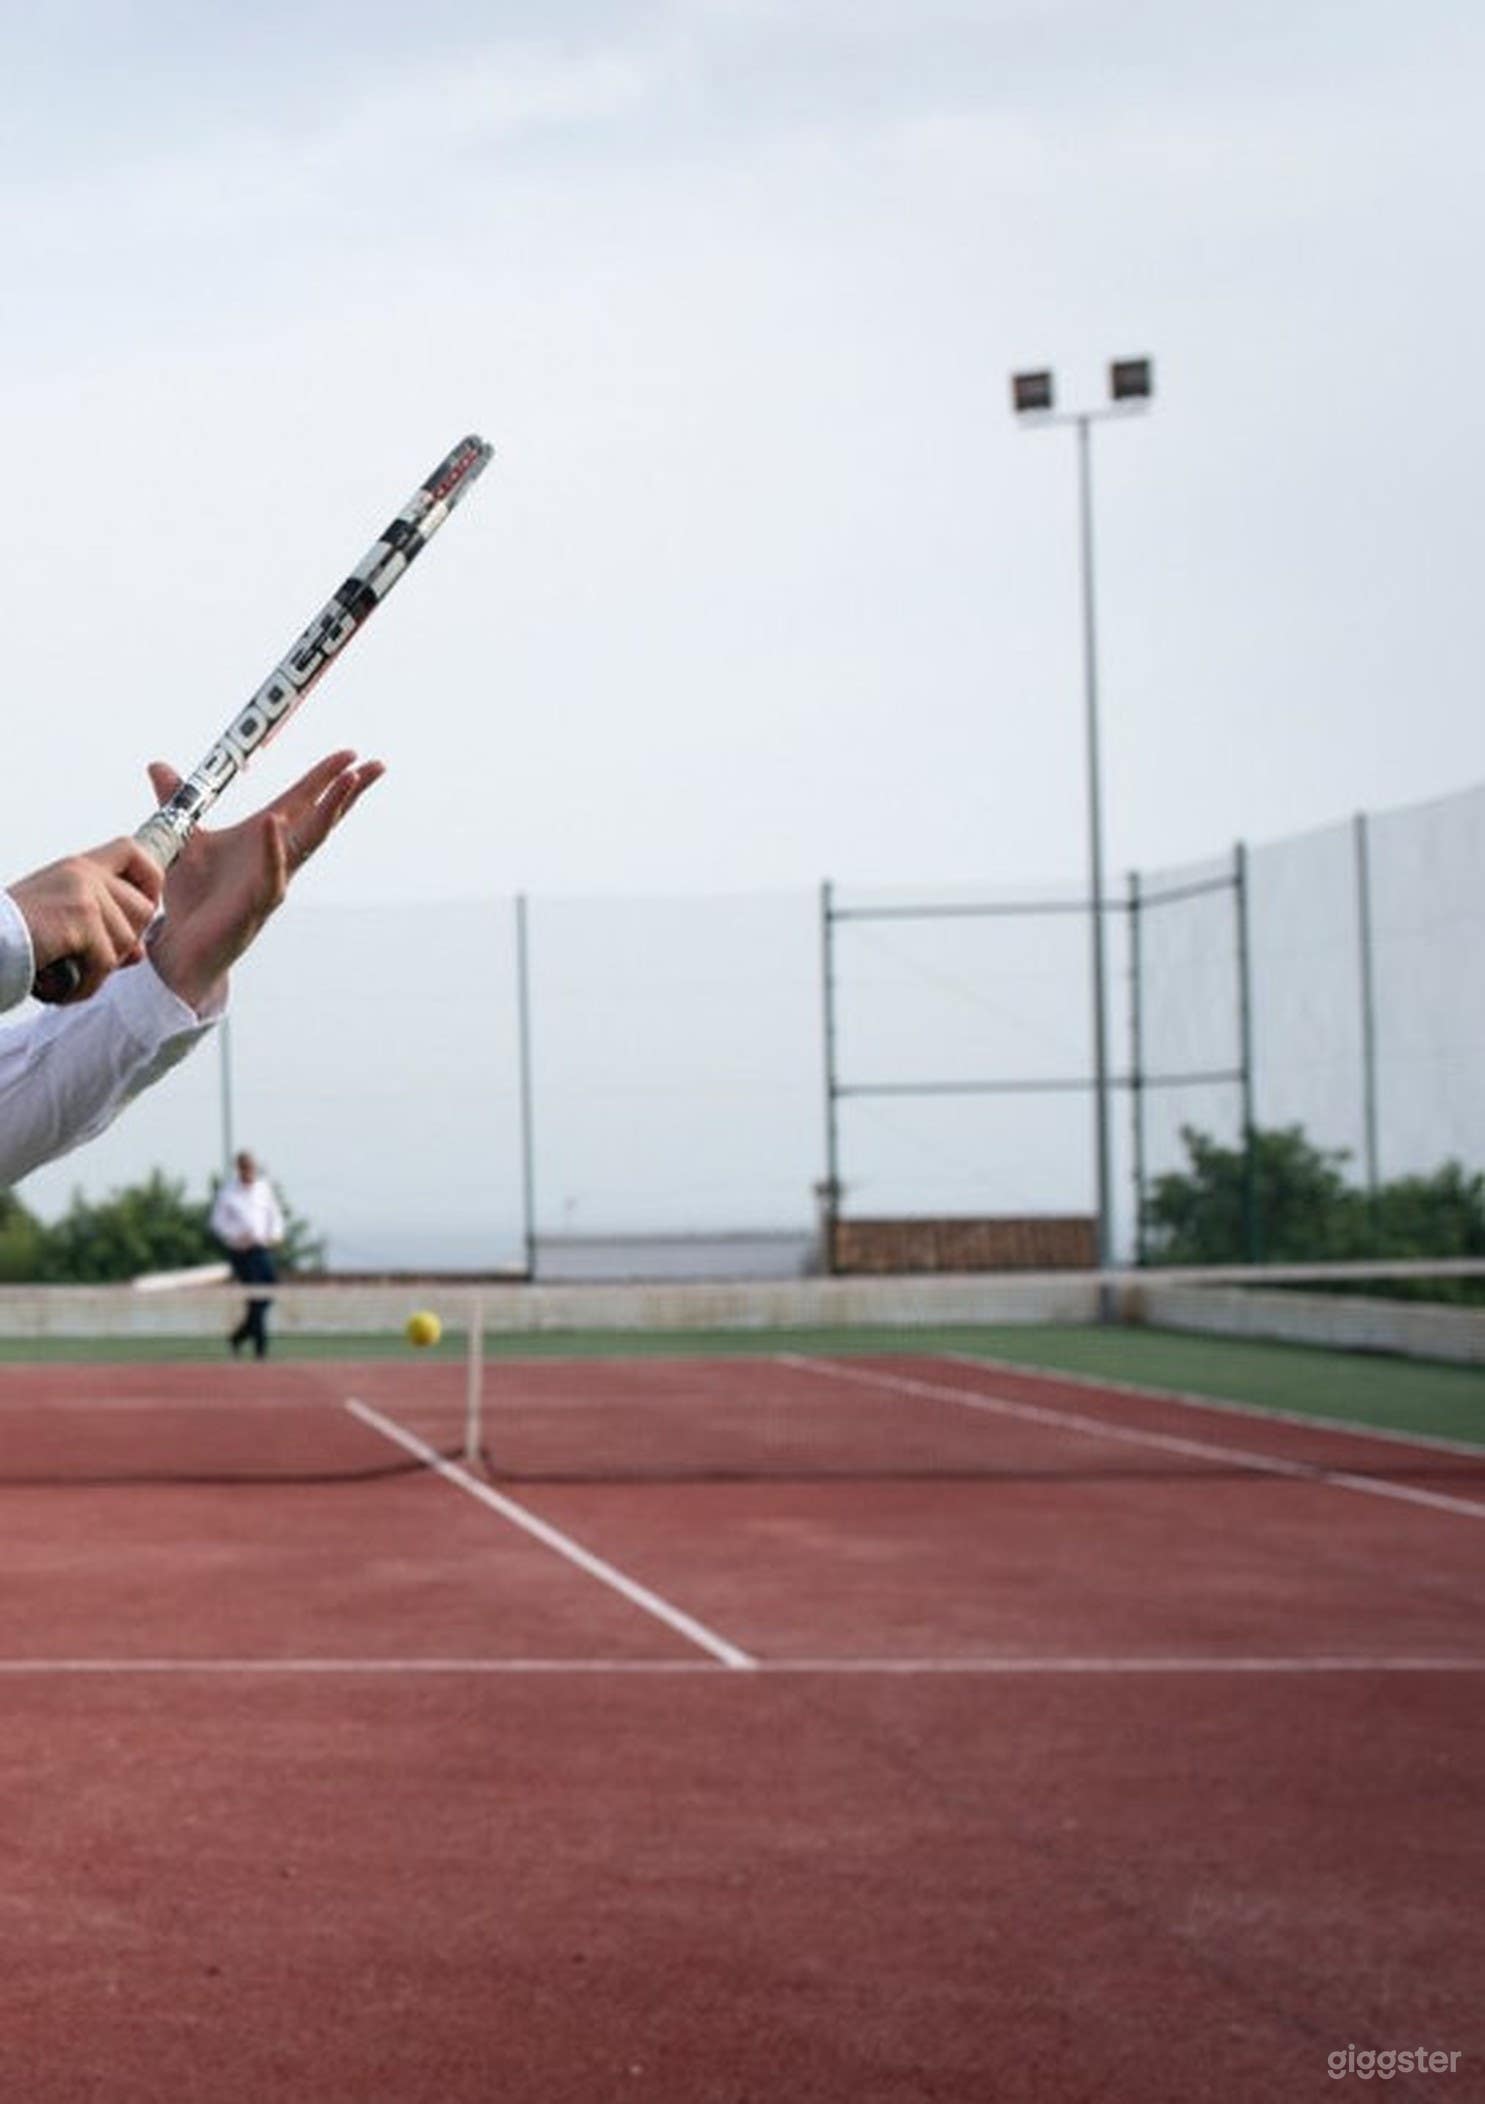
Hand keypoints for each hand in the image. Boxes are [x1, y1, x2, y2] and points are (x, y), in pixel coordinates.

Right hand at [10, 840, 164, 1002]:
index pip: (133, 853)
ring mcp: (84, 894)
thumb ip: (103, 927)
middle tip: (90, 955)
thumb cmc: (15, 935)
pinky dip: (87, 982)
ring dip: (101, 968)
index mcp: (79, 867)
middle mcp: (85, 874)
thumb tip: (139, 952)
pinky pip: (106, 962)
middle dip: (125, 942)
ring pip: (127, 942)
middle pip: (143, 908)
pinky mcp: (81, 919)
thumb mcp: (63, 920)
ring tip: (69, 969)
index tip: (146, 903)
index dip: (150, 879)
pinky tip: (65, 982)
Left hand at [145, 749, 384, 1012]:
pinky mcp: (257, 902)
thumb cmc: (193, 895)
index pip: (303, 800)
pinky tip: (275, 822)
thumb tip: (158, 767)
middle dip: (348, 791)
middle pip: (322, 818)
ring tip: (350, 782)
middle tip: (374, 765)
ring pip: (309, 841)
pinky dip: (272, 848)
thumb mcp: (183, 837)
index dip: (325, 778)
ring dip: (331, 810)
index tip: (351, 755)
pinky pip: (270, 872)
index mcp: (264, 836)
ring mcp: (274, 878)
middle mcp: (278, 855)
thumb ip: (176, 800)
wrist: (183, 943)